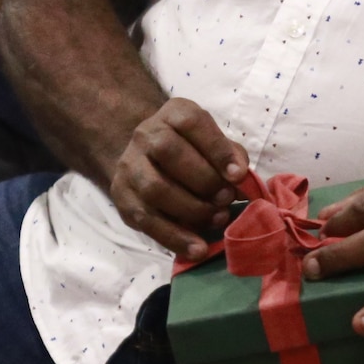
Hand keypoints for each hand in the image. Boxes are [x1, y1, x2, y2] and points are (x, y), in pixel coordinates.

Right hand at [110, 96, 248, 258]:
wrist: (148, 157)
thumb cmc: (192, 150)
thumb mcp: (212, 142)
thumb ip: (230, 155)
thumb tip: (241, 177)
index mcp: (173, 114)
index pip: (192, 123)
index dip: (217, 149)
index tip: (238, 175)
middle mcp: (146, 135)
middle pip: (169, 153)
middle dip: (204, 180)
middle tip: (227, 199)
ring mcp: (130, 165)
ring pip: (155, 188)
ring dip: (192, 209)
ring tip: (218, 218)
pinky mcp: (122, 197)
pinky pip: (146, 220)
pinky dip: (175, 238)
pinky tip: (198, 249)